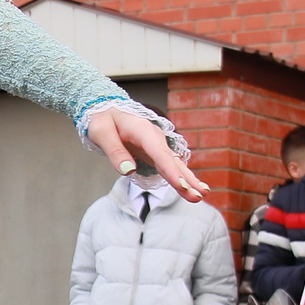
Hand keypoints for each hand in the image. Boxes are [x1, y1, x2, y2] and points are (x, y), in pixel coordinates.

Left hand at [87, 110, 207, 202]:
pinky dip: (182, 176)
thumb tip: (128, 171)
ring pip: (175, 164)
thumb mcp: (101, 133)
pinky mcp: (155, 152)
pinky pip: (171, 166)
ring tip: (202, 194)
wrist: (106, 109)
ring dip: (188, 180)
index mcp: (143, 131)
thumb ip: (115, 152)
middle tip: (198, 196)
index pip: (160, 154)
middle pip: (172, 161)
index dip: (171, 171)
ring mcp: (157, 145)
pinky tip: (192, 187)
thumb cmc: (102, 120)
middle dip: (186, 179)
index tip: (182, 186)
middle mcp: (155, 138)